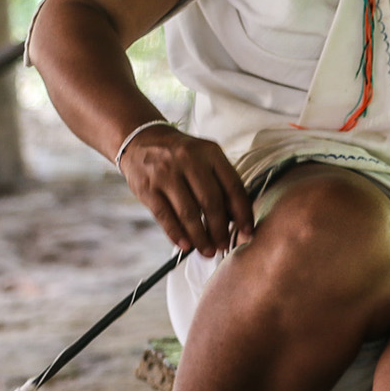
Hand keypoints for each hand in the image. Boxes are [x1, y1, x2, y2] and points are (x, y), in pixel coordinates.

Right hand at [117, 124, 254, 257]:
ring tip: (208, 251)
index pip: (233, 186)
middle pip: (211, 202)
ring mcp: (166, 173)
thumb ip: (220, 182)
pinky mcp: (147, 187)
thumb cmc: (182, 155)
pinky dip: (177, 234)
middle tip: (224, 246)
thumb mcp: (205, 157)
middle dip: (220, 229)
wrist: (142, 139)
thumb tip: (236, 218)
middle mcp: (189, 160)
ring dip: (200, 237)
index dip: (242, 213)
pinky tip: (186, 245)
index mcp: (210, 152)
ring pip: (188, 212)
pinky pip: (165, 216)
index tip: (247, 232)